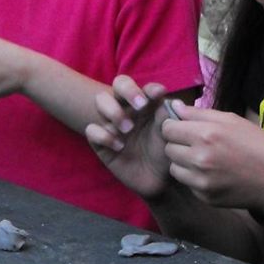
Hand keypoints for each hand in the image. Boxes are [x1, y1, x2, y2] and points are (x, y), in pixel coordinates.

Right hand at [85, 74, 173, 198]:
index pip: (144, 88)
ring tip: (128, 129)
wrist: (156, 179)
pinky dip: (103, 135)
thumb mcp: (171, 136)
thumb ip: (168, 118)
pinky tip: (119, 147)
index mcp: (147, 104)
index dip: (150, 88)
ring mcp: (113, 123)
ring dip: (114, 111)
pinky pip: (92, 130)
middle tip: (140, 106)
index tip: (158, 95)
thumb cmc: (165, 152)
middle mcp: (128, 108)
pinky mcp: (101, 142)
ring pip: (101, 101)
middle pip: (119, 84)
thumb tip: (166, 101)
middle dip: (128, 90)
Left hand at [160, 107, 263, 207]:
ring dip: (183, 162)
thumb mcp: (232, 120)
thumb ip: (199, 113)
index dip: (174, 127)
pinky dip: (195, 178)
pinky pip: (187, 183)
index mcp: (206, 134)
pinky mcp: (204, 196)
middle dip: (178, 144)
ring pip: (174, 167)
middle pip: (168, 148)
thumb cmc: (257, 145)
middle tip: (197, 145)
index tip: (184, 129)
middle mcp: (199, 158)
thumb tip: (173, 106)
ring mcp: (201, 180)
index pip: (168, 129)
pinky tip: (213, 174)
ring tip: (204, 160)